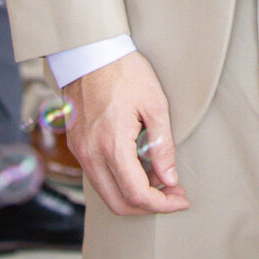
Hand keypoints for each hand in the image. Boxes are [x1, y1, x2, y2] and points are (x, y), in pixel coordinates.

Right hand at [64, 52, 187, 216]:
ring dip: (134, 195)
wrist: (90, 52)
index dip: (163, 204)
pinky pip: (97, 177)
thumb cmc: (124, 72)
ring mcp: (81, 151)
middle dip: (149, 206)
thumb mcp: (155, 105)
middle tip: (172, 195)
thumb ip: (163, 146)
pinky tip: (139, 167)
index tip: (181, 199)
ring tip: (159, 179)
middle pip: (118, 203)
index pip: (137, 194)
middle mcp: (91, 154)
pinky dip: (119, 182)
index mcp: (112, 145)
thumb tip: (169, 179)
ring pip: (106, 193)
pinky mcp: (77, 145)